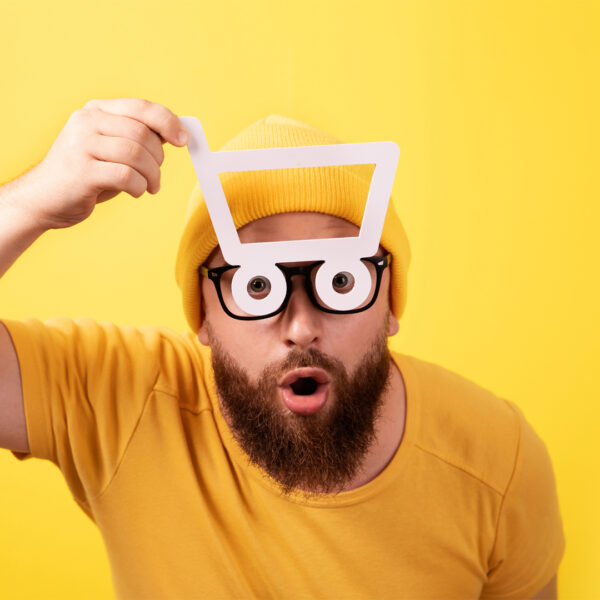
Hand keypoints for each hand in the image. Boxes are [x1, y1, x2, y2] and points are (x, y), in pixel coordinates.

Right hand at [19, 98, 188, 229]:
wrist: (43, 199)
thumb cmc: (86, 175)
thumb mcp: (111, 149)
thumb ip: (137, 137)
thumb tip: (175, 132)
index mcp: (96, 111)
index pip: (141, 107)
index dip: (168, 122)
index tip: (183, 140)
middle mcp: (86, 122)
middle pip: (142, 133)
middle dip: (158, 158)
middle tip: (155, 176)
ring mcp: (81, 145)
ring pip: (137, 154)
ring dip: (152, 175)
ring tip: (149, 187)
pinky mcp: (81, 171)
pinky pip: (126, 176)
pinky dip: (139, 187)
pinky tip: (136, 192)